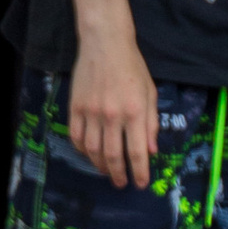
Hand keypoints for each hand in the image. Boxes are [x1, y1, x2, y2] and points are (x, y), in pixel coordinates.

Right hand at [65, 26, 161, 187]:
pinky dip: (82, 150)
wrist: (105, 44)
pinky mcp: (76, 108)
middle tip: (121, 183)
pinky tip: (89, 154)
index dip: (140, 172)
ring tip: (106, 171)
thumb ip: (151, 123)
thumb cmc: (132, 67)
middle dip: (118, 174)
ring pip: (93, 150)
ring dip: (100, 165)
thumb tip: (151, 151)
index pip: (137, 151)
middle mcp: (113, 115)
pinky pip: (77, 137)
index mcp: (135, 112)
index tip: (141, 184)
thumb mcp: (150, 93)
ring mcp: (91, 113)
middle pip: (113, 156)